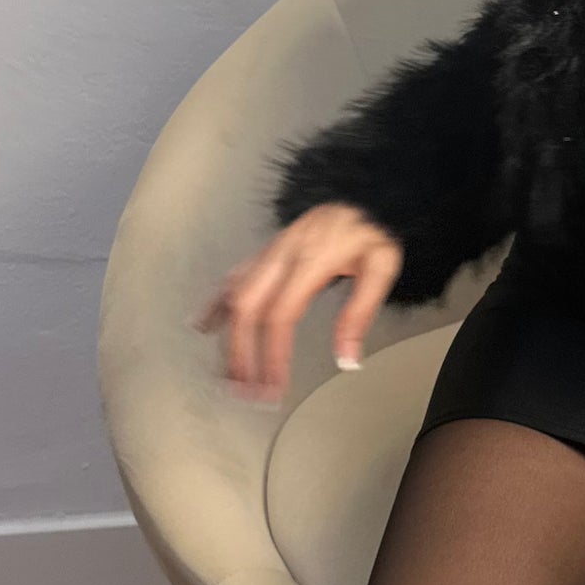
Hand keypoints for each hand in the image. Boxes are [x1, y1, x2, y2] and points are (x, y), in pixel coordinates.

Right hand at [192, 203, 403, 403]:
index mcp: (309, 259)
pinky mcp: (267, 252)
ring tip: (228, 375)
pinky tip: (203, 324)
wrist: (366, 192)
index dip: (273, 354)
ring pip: (235, 296)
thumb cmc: (373, 230)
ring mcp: (269, 252)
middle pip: (248, 308)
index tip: (273, 386)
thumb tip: (347, 358)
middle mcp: (281, 254)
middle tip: (247, 391)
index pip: (280, 315)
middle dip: (242, 354)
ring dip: (229, 339)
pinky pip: (233, 278)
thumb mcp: (381, 268)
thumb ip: (360, 313)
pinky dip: (216, 304)